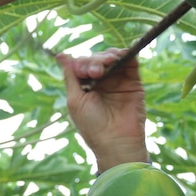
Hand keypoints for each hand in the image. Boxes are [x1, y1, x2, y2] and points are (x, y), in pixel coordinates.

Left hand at [56, 48, 147, 171]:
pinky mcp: (134, 82)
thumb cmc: (92, 125)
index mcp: (85, 87)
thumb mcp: (75, 100)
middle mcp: (102, 82)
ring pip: (113, 58)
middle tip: (95, 72)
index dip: (82, 64)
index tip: (83, 73)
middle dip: (94, 61)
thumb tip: (61, 55)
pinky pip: (130, 62)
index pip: (82, 65)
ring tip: (107, 63)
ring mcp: (118, 81)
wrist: (116, 141)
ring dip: (108, 55)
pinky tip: (119, 55)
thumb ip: (70, 76)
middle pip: (97, 59)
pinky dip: (125, 54)